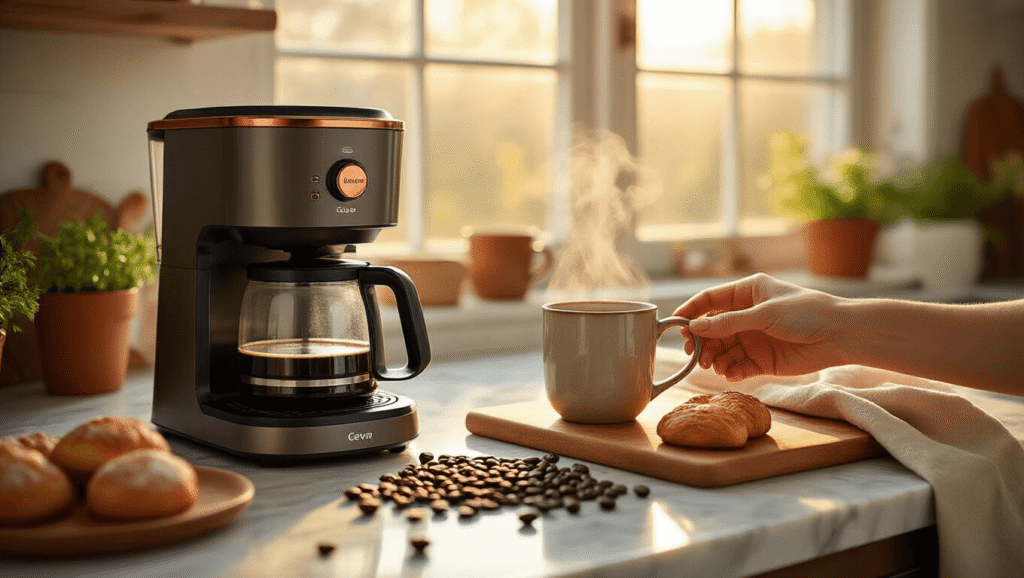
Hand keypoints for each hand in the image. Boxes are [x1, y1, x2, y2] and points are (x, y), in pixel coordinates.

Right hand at [674, 274, 848, 380]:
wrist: (841, 336)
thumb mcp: (764, 314)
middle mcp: (747, 315)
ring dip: (715, 358)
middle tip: (694, 354)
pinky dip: (731, 371)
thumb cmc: (807, 313)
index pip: (710, 299)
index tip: (676, 325)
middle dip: (702, 341)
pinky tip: (731, 374)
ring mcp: (754, 338)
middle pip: (712, 328)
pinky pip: (738, 367)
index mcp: (747, 293)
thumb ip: (728, 323)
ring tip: (715, 366)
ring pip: (723, 349)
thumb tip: (695, 326)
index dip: (691, 311)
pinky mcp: (763, 360)